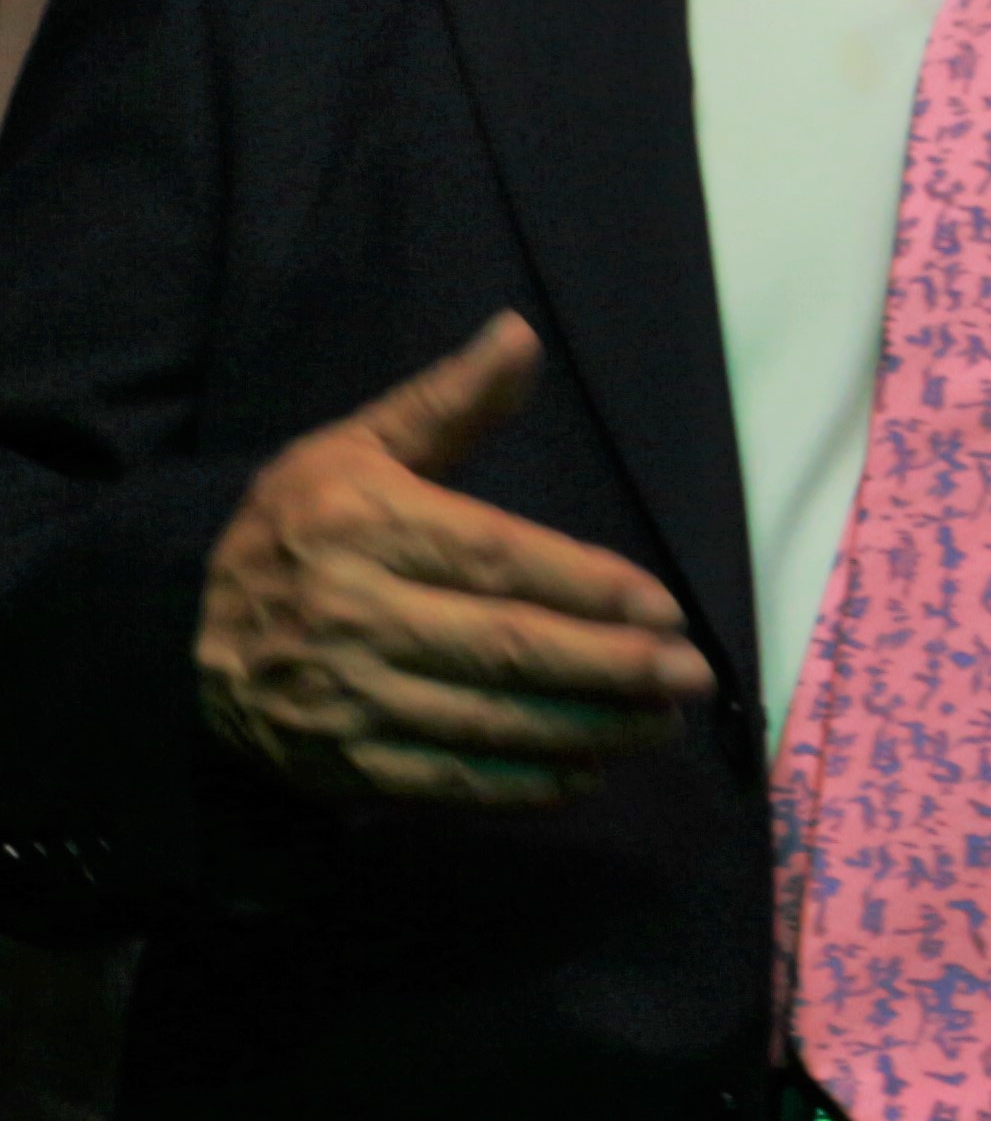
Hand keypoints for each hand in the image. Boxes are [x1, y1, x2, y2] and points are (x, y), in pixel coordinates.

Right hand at [194, 314, 714, 810]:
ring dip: (585, 730)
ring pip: (485, 723)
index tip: (665, 606)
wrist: (170, 633)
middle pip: (505, 649)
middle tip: (689, 676)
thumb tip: (520, 334)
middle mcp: (354, 615)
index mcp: (366, 528)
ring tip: (659, 725)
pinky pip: (444, 782)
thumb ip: (447, 402)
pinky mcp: (335, 766)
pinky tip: (585, 772)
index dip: (590, 587)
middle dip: (611, 666)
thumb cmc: (290, 530)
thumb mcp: (353, 449)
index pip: (500, 561)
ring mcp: (342, 700)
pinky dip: (521, 785)